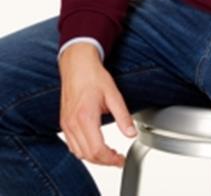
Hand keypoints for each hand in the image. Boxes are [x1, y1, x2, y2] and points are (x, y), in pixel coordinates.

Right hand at [58, 43, 137, 166]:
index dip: (110, 159)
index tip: (120, 159)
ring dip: (93, 158)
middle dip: (104, 161)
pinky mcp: (63, 122)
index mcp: (85, 117)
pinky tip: (94, 146)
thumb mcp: (113, 94)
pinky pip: (71, 145)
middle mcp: (73, 123)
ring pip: (78, 153)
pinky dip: (83, 151)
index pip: (97, 149)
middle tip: (118, 159)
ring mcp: (66, 124)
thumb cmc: (93, 76)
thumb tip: (131, 133)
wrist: (77, 65)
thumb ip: (123, 116)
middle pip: (88, 155)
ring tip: (109, 154)